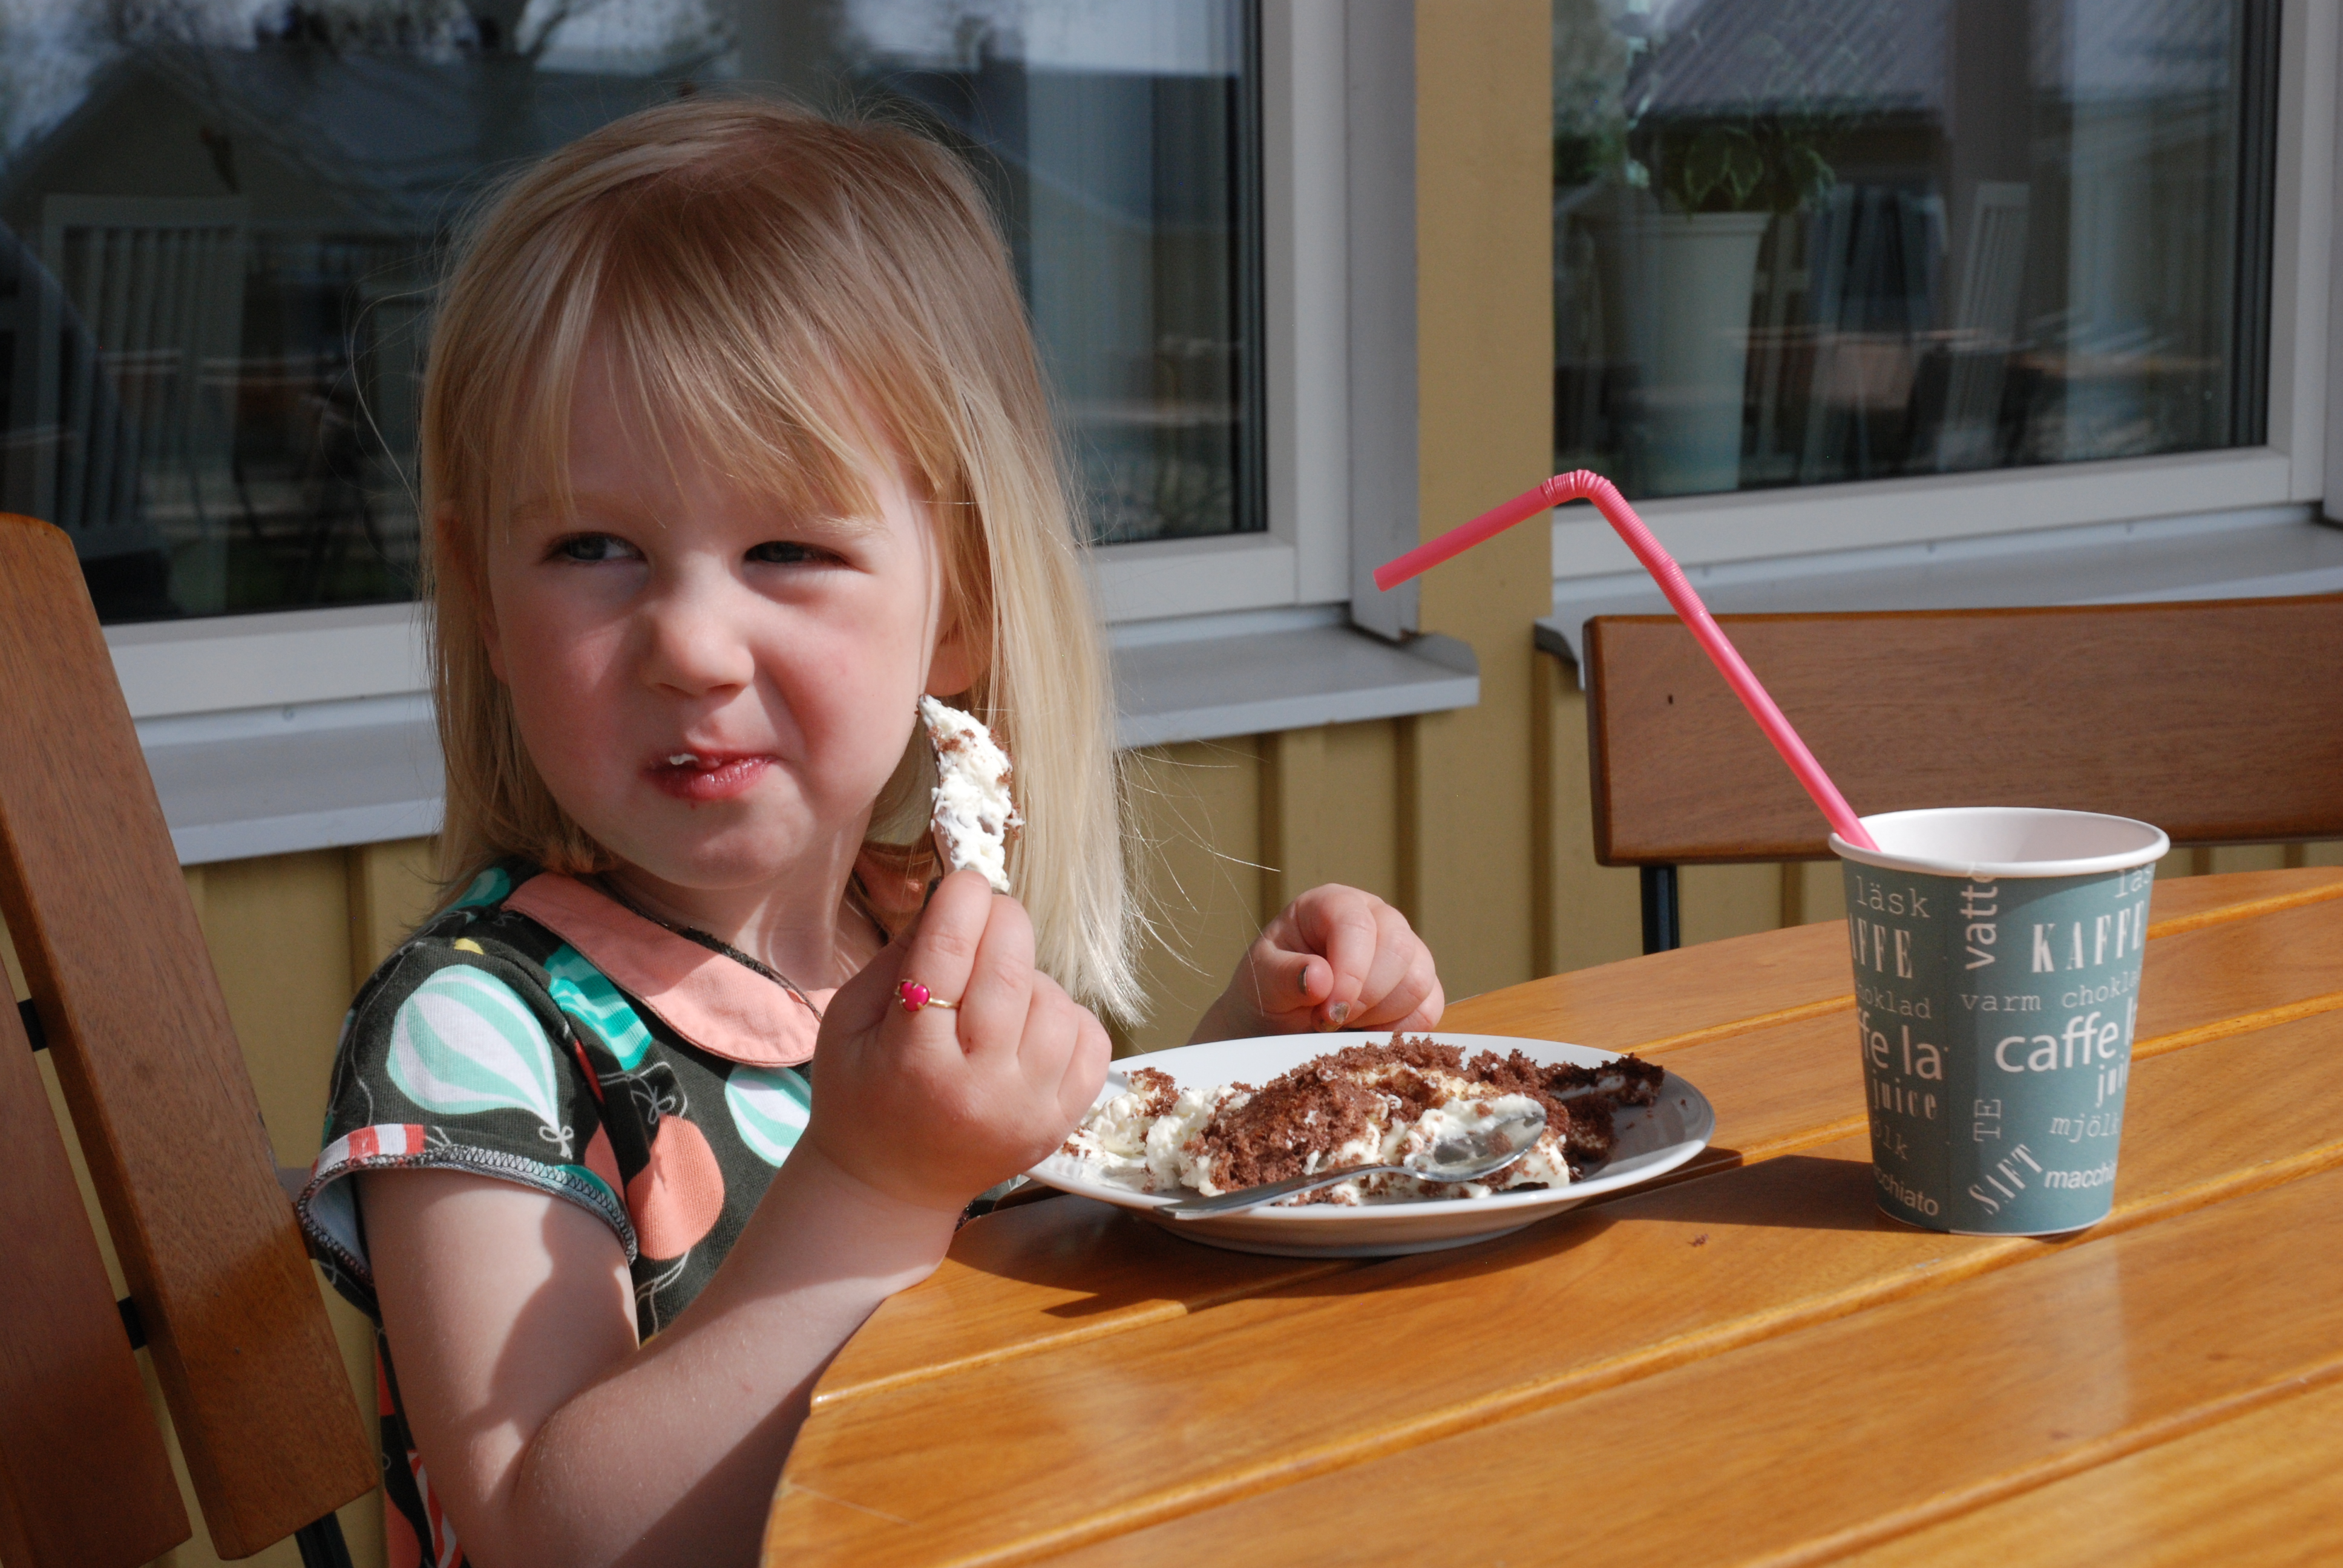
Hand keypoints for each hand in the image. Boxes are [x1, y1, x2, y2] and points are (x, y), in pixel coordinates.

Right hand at [805, 869, 1111, 1210]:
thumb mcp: (850, 1021)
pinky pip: (1089, 1039)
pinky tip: (1028, 1026)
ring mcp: (1029, 1109)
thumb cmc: (862, 1095)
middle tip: (987, 918)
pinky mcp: (1062, 1122)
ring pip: (1055, 1000)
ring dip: (1030, 977)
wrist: (892, 1187)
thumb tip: (955, 899)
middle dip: (1003, 922)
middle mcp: (978, 1088)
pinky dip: (1064, 1016)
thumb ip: (898, 956)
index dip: (963, 899)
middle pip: (1012, 970)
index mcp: (913, 1060)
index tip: (965, 883)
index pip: (948, 951)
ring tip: (997, 995)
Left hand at [1190, 884, 1442, 1042]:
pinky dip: (1398, 1030)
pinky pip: (1428, 1009)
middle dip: (1365, 998)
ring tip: (1341, 1024)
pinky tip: (1364, 1033)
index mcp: (1333, 904)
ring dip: (1378, 1016)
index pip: (1358, 925)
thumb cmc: (1269, 990)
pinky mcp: (1418, 985)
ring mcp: (1403, 950)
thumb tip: (1320, 978)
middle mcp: (1376, 918)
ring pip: (1418, 981)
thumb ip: (1284, 976)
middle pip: (1399, 949)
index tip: (1327, 1012)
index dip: (1349, 971)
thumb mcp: (1261, 982)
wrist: (1278, 1022)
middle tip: (1327, 1021)